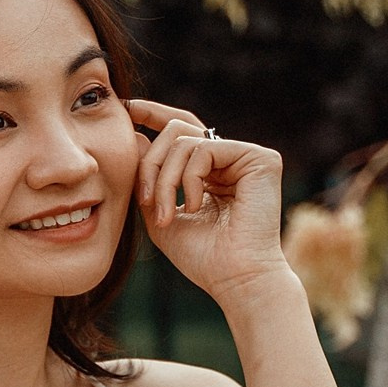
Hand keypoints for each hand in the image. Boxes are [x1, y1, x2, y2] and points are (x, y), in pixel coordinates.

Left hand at [128, 98, 290, 304]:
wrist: (234, 278)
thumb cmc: (202, 257)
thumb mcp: (161, 214)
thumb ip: (148, 178)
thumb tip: (135, 135)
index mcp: (211, 170)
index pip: (181, 131)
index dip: (154, 115)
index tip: (128, 108)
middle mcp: (230, 159)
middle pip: (176, 130)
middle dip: (150, 163)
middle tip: (145, 200)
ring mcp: (246, 156)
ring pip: (184, 140)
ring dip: (165, 179)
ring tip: (167, 213)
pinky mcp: (259, 158)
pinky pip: (203, 148)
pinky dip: (189, 178)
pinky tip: (196, 206)